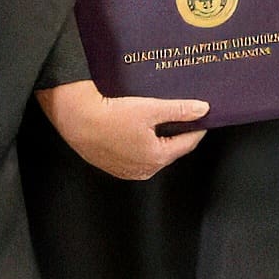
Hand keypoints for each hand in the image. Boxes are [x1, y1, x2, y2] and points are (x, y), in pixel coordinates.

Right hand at [41, 80, 211, 180]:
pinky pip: (135, 155)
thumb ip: (179, 110)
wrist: (75, 118)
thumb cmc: (111, 114)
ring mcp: (126, 170)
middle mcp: (143, 169)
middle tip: (181, 115)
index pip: (187, 143)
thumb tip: (203, 109)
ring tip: (159, 119)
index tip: (202, 116)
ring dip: (158, 139)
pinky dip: (140, 144)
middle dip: (177, 133)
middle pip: (170, 149)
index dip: (196, 128)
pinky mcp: (112, 165)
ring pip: (152, 153)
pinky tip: (136, 128)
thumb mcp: (150, 108)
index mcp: (157, 158)